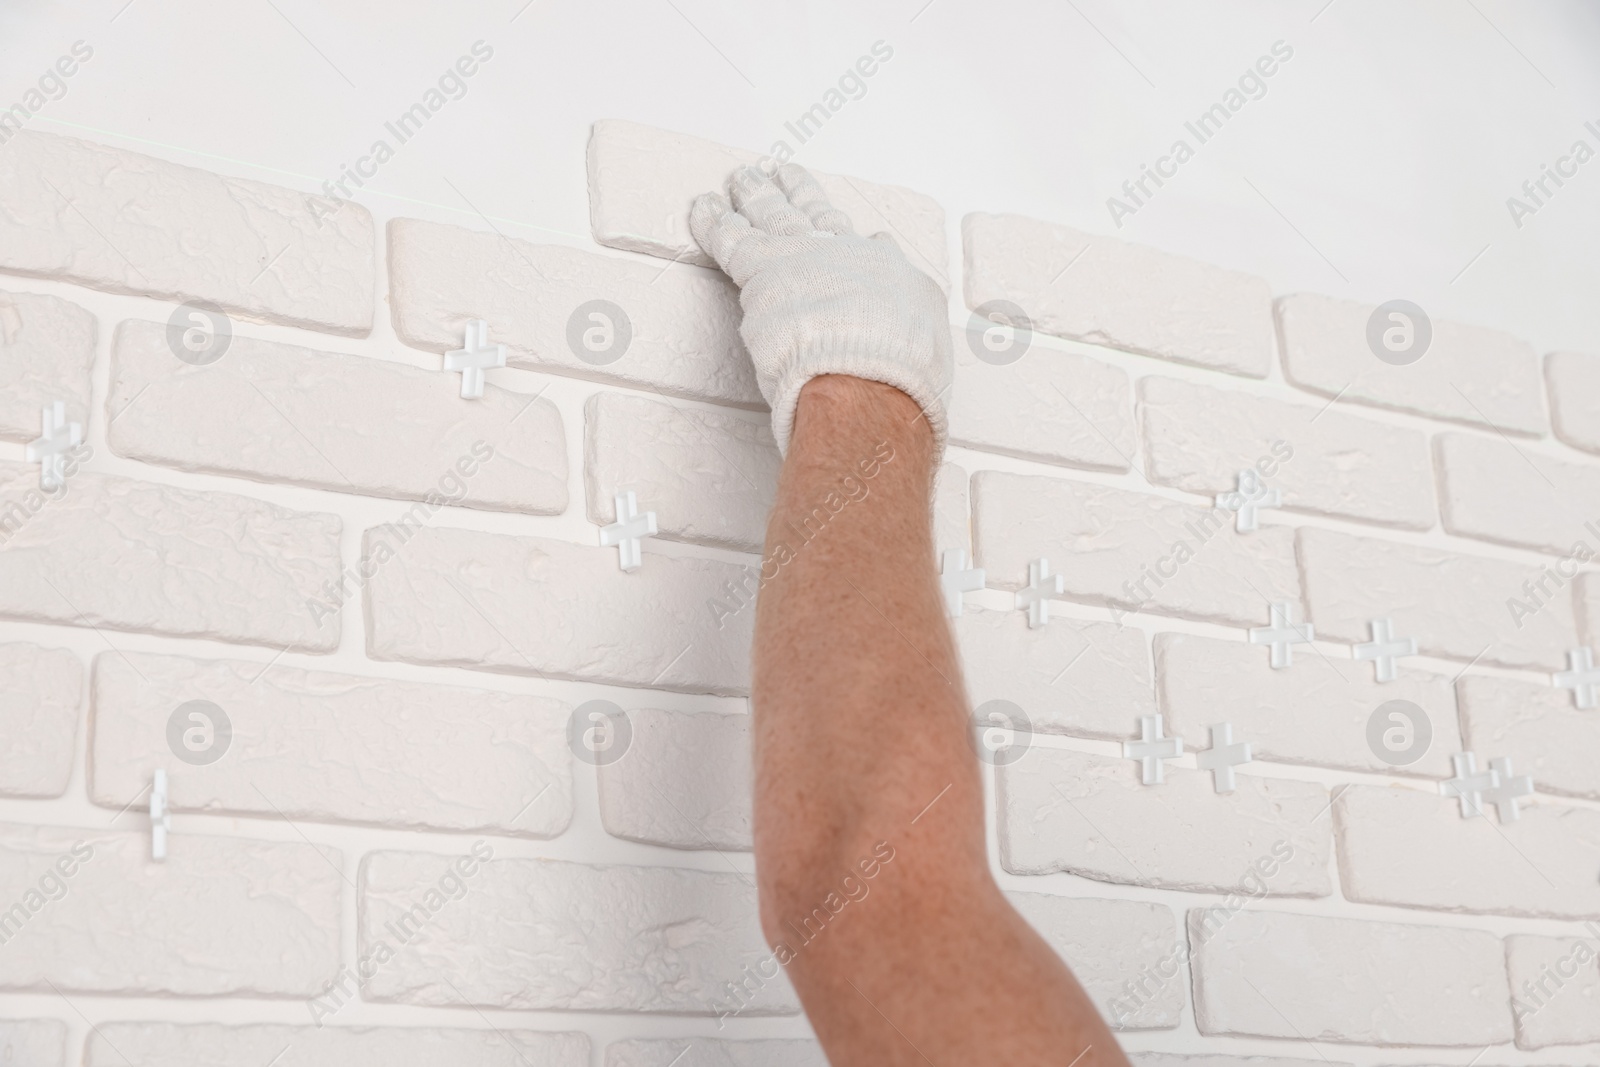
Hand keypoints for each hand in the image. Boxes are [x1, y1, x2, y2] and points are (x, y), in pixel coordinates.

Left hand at [690, 164, 951, 454]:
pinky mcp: (760, 268)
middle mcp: (839, 251)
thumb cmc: (900, 365)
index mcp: (878, 267)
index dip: (835, 223)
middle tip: (776, 172)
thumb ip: (906, 309)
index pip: (853, 238)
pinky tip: (702, 207)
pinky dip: (713, 221)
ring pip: (768, 215)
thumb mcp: (923, 330)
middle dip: (791, 192)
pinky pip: (729, 237)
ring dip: (752, 194)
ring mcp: (799, 256)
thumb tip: (896, 299)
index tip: (832, 215)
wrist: (867, 369)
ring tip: (740, 178)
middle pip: (809, 214)